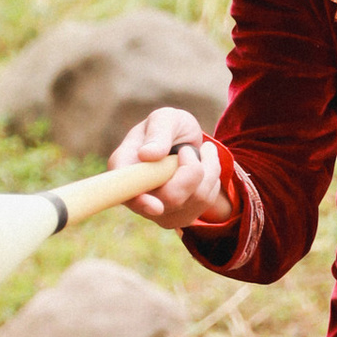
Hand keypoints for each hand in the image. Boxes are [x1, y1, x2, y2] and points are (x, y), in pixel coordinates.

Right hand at [115, 106, 235, 230]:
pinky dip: (212, 179)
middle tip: (190, 149)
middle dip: (192, 170)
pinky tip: (203, 168)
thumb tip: (147, 154)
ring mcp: (157, 211)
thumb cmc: (169, 127)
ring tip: (202, 152)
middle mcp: (136, 195)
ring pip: (194, 199)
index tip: (155, 206)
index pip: (124, 191)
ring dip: (208, 169)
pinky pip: (205, 203)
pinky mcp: (178, 218)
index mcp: (124, 167)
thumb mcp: (165, 119)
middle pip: (171, 198)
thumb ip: (157, 133)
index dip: (139, 201)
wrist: (185, 143)